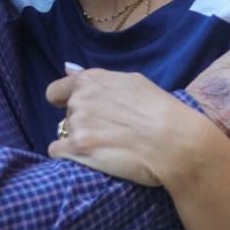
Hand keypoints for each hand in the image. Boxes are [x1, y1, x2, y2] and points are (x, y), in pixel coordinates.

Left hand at [46, 65, 212, 186]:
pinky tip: (92, 158)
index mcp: (90, 81)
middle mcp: (79, 100)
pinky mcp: (78, 149)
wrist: (175, 140)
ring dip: (80, 140)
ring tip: (108, 146)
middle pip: (67, 115)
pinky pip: (58, 152)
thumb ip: (99, 80)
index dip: (63, 102)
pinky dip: (71, 156)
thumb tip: (69, 71)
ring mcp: (77, 125)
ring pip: (65, 134)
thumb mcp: (131, 82)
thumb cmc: (160, 109)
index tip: (76, 111)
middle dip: (81, 122)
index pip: (55, 92)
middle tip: (108, 131)